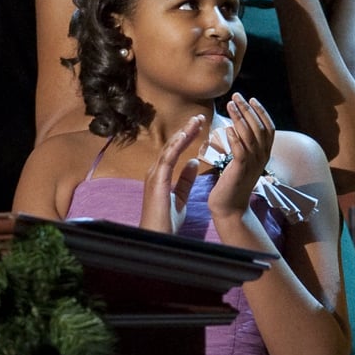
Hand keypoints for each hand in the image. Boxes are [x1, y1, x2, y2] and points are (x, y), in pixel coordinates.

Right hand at [140, 114, 203, 232]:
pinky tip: (186, 135)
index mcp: (161, 175)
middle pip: (172, 145)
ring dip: (183, 133)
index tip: (199, 126)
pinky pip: (168, 158)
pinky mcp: (157, 181)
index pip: (175, 150)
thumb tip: (193, 162)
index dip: (187, 137)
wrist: (157, 237)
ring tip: (196, 121)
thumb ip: (185, 180)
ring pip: (169, 148)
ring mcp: (154, 175)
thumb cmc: (166, 221)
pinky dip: (177, 145)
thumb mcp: (180, 197)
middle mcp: (155, 172)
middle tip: (200, 117)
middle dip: (186, 130)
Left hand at [208, 94, 274, 219]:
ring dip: (240, 117)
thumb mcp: (243, 163)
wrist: (230, 208)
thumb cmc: (233, 185)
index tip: (252, 98)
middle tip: (237, 95)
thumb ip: (244, 147)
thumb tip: (238, 129)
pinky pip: (240, 150)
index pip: (269, 128)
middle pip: (259, 127)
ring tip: (230, 104)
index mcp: (264, 154)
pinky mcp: (240, 170)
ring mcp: (253, 163)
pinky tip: (228, 128)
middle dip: (248, 109)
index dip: (261, 112)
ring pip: (250, 135)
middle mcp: (262, 157)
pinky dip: (235, 137)